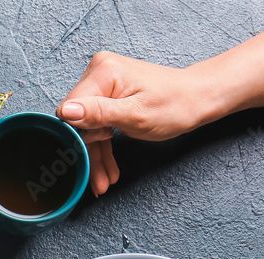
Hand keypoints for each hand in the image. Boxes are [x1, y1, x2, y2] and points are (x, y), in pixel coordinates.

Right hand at [57, 52, 210, 195]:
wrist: (198, 99)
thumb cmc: (176, 105)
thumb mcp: (136, 115)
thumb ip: (98, 113)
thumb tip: (66, 112)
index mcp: (103, 72)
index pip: (70, 109)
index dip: (75, 138)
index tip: (82, 161)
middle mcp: (99, 72)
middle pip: (78, 120)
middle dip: (88, 152)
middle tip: (97, 180)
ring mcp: (103, 83)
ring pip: (87, 126)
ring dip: (95, 155)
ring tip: (103, 181)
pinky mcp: (108, 94)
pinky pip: (97, 124)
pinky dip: (102, 146)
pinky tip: (106, 167)